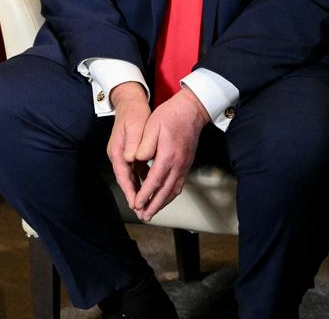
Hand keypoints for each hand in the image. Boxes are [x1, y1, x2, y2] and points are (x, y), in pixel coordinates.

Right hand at [107, 81, 151, 210]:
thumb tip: (131, 158)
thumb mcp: (134, 127)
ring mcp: (124, 155)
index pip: (123, 177)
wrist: (130, 102)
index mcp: (118, 151)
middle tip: (143, 213)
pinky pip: (138, 172)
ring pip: (133, 178)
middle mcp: (119, 156)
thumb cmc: (133, 114)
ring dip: (141, 191)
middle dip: (135, 198)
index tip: (137, 204)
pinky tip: (153, 187)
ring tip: (149, 206)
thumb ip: (133, 144)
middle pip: (127, 181)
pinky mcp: (131, 154)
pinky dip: (145, 180)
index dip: (130, 192)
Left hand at [129, 87, 210, 221]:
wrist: (192, 110)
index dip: (145, 194)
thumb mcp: (152, 126)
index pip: (155, 180)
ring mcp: (184, 165)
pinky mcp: (186, 164)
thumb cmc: (170, 116)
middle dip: (154, 206)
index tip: (137, 204)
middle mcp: (178, 164)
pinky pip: (179, 184)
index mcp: (168, 156)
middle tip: (144, 217)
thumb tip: (137, 159)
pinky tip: (164, 198)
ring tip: (152, 213)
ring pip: (174, 190)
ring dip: (163, 203)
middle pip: (166, 191)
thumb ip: (144, 144)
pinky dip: (170, 194)